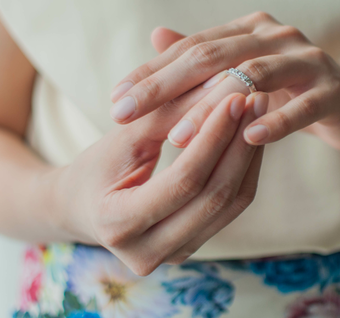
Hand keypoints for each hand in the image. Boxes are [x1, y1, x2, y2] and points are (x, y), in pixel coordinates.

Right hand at [55, 84, 267, 275]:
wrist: (80, 207)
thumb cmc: (96, 166)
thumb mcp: (123, 137)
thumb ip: (167, 113)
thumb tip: (220, 82)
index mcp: (118, 225)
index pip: (183, 181)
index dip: (213, 137)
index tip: (234, 96)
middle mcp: (147, 253)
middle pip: (213, 197)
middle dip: (239, 144)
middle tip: (256, 98)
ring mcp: (173, 256)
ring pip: (230, 205)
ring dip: (249, 156)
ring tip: (258, 112)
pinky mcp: (192, 248)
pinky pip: (230, 209)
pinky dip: (244, 170)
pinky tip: (250, 136)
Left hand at [110, 12, 339, 153]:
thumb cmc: (291, 90)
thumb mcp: (245, 72)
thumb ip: (205, 56)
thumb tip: (156, 34)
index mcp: (249, 29)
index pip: (191, 47)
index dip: (151, 73)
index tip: (116, 100)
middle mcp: (275, 36)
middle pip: (212, 56)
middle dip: (165, 85)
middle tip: (127, 112)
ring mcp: (306, 60)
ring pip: (252, 78)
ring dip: (211, 108)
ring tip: (176, 136)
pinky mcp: (332, 90)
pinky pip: (302, 105)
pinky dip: (275, 121)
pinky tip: (248, 139)